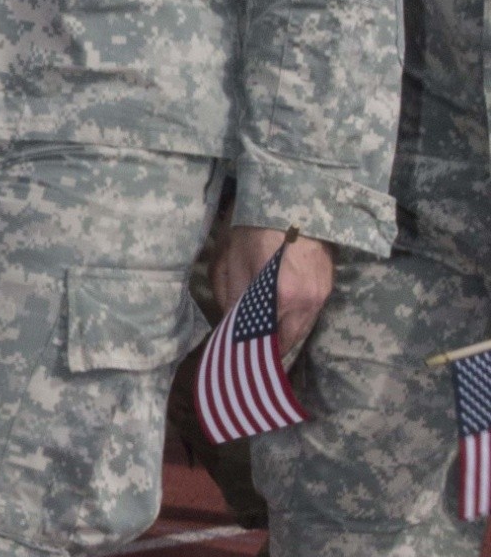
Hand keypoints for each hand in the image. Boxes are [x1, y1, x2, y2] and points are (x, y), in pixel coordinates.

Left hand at [211, 226, 334, 361]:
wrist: (288, 200)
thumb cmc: (252, 228)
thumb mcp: (228, 262)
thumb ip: (228, 299)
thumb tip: (227, 326)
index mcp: (278, 296)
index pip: (263, 341)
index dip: (249, 351)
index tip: (236, 356)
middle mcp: (305, 301)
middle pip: (287, 342)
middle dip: (268, 348)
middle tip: (250, 351)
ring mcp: (320, 295)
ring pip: (301, 330)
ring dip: (283, 335)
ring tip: (263, 337)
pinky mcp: (328, 286)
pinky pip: (311, 314)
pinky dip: (295, 319)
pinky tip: (280, 316)